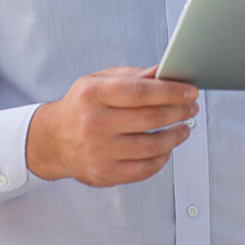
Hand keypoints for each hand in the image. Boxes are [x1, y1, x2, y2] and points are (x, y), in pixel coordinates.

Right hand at [26, 66, 198, 186]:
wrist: (53, 140)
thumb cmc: (82, 106)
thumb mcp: (99, 81)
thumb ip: (133, 76)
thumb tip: (165, 71)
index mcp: (93, 94)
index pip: (140, 92)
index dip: (171, 91)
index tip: (190, 91)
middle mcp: (94, 123)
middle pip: (150, 118)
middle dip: (179, 112)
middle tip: (192, 108)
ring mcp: (99, 152)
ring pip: (152, 146)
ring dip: (176, 136)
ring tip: (184, 128)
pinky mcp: (104, 174)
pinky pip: (144, 168)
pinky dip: (162, 157)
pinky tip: (167, 147)